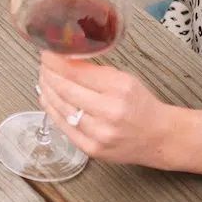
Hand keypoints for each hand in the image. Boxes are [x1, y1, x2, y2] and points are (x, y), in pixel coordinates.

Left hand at [38, 53, 177, 166]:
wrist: (158, 137)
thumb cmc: (141, 106)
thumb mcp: (125, 79)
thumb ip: (96, 71)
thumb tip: (66, 60)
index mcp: (119, 88)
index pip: (77, 71)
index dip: (56, 61)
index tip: (47, 52)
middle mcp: (109, 111)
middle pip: (65, 89)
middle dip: (49, 74)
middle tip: (43, 65)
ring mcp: (98, 133)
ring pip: (61, 108)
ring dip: (47, 91)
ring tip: (43, 80)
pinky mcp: (91, 148)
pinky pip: (64, 126)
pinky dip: (52, 110)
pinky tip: (47, 99)